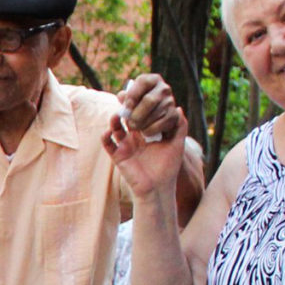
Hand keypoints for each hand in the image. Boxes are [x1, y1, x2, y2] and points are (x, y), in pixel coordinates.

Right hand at [103, 74, 186, 194]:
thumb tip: (179, 108)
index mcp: (148, 134)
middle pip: (127, 120)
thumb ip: (179, 127)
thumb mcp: (177, 145)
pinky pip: (108, 144)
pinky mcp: (118, 156)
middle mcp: (135, 139)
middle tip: (124, 100)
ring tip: (117, 115)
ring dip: (114, 121)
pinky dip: (105, 136)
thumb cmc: (169, 168)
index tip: (138, 95)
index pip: (142, 115)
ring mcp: (125, 147)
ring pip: (115, 129)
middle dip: (125, 110)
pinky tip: (109, 131)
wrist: (158, 189)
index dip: (139, 106)